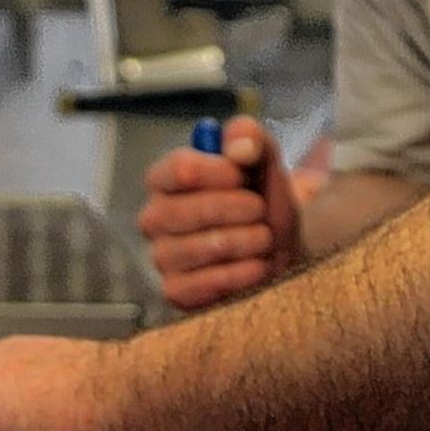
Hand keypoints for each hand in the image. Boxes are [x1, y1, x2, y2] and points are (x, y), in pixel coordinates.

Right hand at [138, 115, 301, 309]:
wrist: (275, 248)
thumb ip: (251, 139)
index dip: (218, 172)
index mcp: (165, 178)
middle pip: (189, 210)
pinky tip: (258, 265)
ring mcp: (161, 256)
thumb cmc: (260, 199)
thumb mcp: (263, 161)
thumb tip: (240, 146)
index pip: (180, 168)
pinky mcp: (176, 291)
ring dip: (246, 240)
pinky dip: (240, 273)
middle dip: (237, 209)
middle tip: (260, 209)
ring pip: (201, 247)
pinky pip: (205, 283)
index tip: (244, 177)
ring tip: (264, 236)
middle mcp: (154, 217)